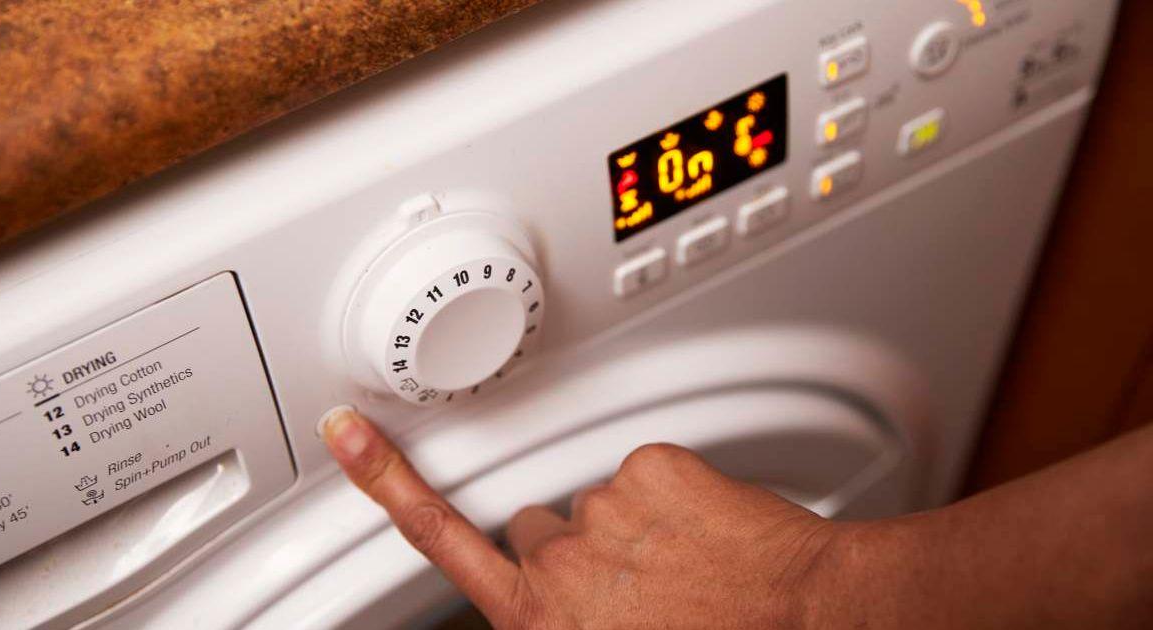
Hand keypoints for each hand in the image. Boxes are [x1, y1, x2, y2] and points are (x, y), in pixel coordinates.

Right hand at [321, 407, 845, 629]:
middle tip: (634, 579)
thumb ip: (561, 623)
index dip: (383, 480)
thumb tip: (554, 607)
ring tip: (679, 562)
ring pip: (591, 502)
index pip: (439, 538)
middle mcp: (559, 562)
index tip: (348, 434)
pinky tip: (704, 534)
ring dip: (625, 525)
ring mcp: (603, 509)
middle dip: (570, 548)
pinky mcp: (649, 468)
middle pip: (531, 530)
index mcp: (539, 617)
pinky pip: (641, 473)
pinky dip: (670, 497)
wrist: (809, 618)